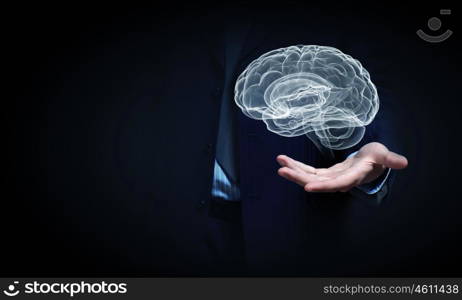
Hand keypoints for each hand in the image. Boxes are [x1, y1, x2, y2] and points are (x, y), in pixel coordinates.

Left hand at [276, 142, 407, 192]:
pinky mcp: (325, 173)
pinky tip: (284, 161)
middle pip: (317, 182)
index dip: (323, 186)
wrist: (371, 162)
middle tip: (282, 171)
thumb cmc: (377, 157)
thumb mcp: (384, 154)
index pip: (336, 184)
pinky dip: (297, 166)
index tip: (307, 186)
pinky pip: (308, 171)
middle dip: (299, 177)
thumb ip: (390, 159)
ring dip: (294, 171)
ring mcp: (330, 178)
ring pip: (309, 177)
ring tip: (280, 163)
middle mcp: (338, 181)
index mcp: (352, 177)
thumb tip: (403, 163)